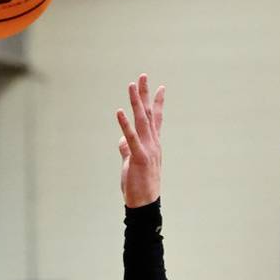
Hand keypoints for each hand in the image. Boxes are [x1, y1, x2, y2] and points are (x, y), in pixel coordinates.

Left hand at [117, 74, 164, 207]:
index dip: (157, 103)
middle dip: (145, 94)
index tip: (160, 87)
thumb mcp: (131, 164)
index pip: (156, 120)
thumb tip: (121, 140)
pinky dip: (125, 124)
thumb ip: (126, 150)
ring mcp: (147, 149)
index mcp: (152, 144)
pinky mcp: (139, 158)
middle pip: (148, 114)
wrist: (145, 204)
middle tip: (142, 76)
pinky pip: (131, 138)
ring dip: (136, 102)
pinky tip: (120, 111)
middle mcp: (153, 143)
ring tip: (132, 85)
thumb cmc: (139, 185)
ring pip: (141, 121)